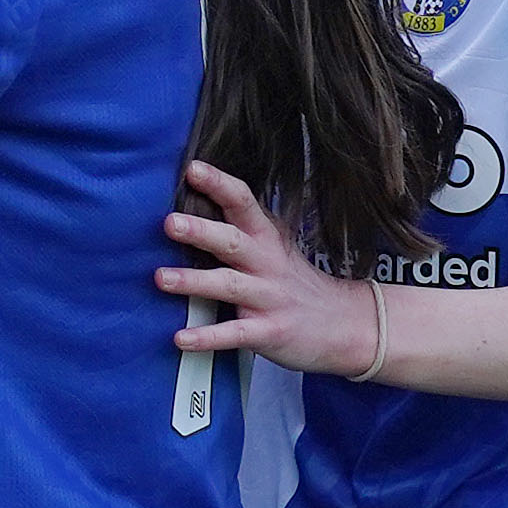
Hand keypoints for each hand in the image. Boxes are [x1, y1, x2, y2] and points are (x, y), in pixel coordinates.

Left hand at [157, 160, 380, 375]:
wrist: (347, 325)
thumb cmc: (296, 283)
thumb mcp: (274, 249)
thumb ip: (239, 232)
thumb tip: (188, 210)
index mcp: (265, 238)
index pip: (242, 203)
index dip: (219, 184)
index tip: (193, 169)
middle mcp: (266, 263)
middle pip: (232, 242)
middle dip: (201, 231)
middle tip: (170, 222)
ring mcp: (268, 298)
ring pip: (229, 285)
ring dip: (194, 281)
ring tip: (160, 278)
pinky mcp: (268, 331)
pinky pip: (234, 333)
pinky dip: (208, 337)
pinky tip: (181, 338)